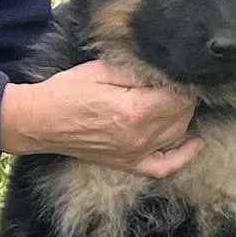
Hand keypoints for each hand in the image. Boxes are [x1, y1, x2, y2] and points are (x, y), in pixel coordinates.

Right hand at [0, 60, 202, 177]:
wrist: (40, 121)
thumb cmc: (67, 91)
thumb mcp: (102, 69)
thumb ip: (137, 72)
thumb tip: (165, 72)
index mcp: (136, 109)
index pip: (178, 96)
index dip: (182, 82)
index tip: (180, 72)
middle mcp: (141, 136)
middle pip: (182, 115)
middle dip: (183, 98)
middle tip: (174, 84)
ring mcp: (136, 153)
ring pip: (178, 134)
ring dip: (182, 117)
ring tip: (176, 102)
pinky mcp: (128, 164)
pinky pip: (165, 167)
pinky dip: (184, 157)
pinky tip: (195, 143)